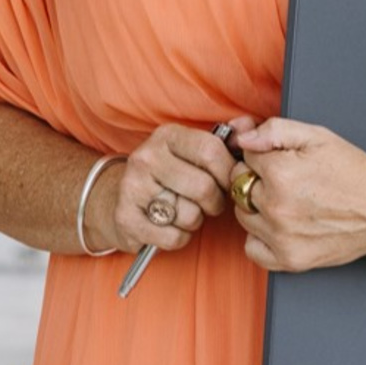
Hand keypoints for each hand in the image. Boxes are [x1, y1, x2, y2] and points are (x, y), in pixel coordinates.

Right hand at [93, 117, 256, 253]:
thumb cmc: (168, 174)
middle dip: (215, 201)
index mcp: (167, 136)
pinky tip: (170, 226)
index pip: (211, 151)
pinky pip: (174, 237)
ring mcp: (133, 188)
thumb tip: (249, 126)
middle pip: (204, 187)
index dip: (227, 172)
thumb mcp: (191, 149)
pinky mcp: (126, 219)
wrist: (117, 197)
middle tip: (208, 202)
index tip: (226, 181)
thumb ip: (225, 138)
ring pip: (190, 215)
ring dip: (195, 220)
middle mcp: (146, 157)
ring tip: (184, 211)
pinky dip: (179, 237)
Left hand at [228, 118, 365, 271]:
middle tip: (284, 179)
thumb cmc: (354, 173)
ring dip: (256, 206)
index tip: (278, 158)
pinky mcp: (289, 259)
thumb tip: (243, 136)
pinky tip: (278, 226)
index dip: (262, 154)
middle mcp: (277, 207)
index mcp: (281, 173)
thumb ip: (275, 131)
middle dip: (256, 178)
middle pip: (239, 185)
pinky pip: (252, 249)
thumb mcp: (318, 137)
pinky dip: (260, 238)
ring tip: (286, 201)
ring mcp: (281, 236)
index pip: (245, 156)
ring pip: (242, 215)